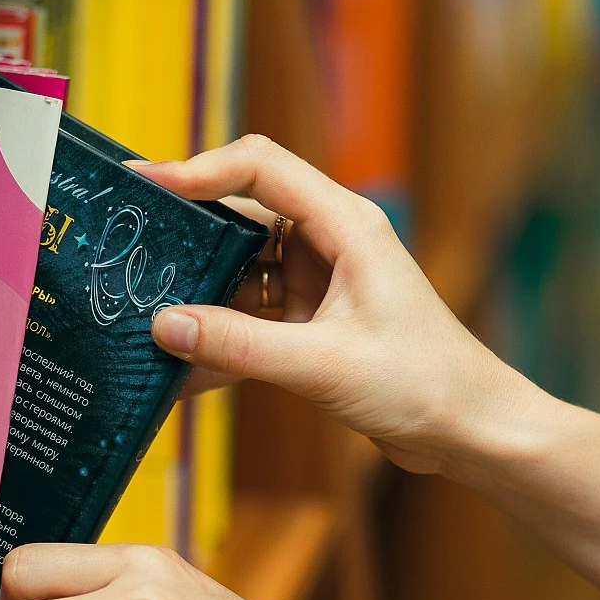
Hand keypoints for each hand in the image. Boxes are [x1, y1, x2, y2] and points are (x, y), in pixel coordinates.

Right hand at [133, 134, 543, 474]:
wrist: (470, 431)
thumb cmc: (424, 384)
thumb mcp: (322, 365)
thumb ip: (239, 345)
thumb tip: (164, 326)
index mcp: (346, 226)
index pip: (261, 167)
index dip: (200, 170)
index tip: (146, 187)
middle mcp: (330, 243)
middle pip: (241, 216)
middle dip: (187, 236)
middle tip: (129, 252)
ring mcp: (320, 284)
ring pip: (240, 272)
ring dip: (198, 296)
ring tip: (141, 316)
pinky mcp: (312, 324)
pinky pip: (250, 319)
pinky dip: (218, 339)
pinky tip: (179, 369)